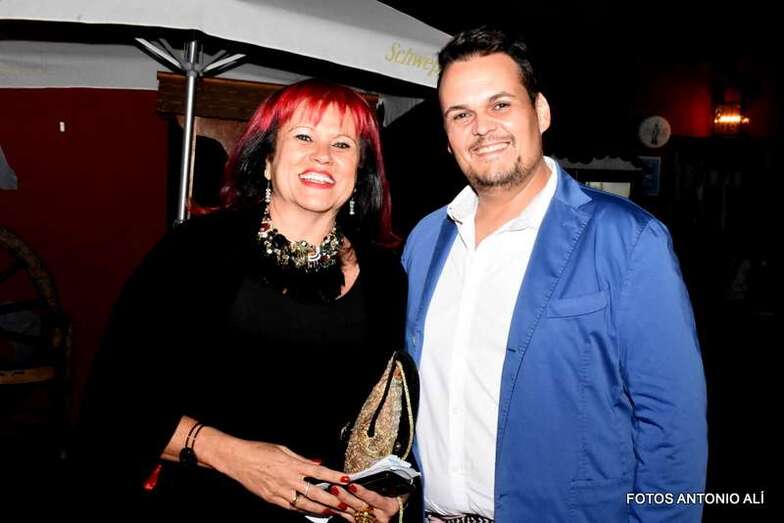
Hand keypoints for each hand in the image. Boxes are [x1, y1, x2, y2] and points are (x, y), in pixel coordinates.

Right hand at [206, 435, 348, 515]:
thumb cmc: (260, 450)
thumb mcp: (284, 449)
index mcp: (293, 465)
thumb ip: (302, 459)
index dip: (334, 476)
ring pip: (304, 504)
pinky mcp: (272, 499)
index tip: (346, 478)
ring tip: (331, 512)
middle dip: (331, 500)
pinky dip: (301, 510)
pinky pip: (290, 507)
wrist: (238, 460)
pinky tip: (310, 512)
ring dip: (319, 509)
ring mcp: (280, 491)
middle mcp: (288, 480)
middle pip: (315, 493)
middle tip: (344, 505)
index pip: (319, 472)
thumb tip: (318, 464)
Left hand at [329, 482, 406, 522]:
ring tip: (330, 494)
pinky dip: (338, 512)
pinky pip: (347, 518)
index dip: (362, 492)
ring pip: (351, 512)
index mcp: (389, 506)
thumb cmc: (397, 496)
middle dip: (346, 497)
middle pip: (360, 506)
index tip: (352, 484)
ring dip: (339, 503)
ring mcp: (370, 521)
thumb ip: (388, 482)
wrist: (396, 513)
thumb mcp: (397, 490)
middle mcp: (379, 516)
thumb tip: (379, 469)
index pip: (374, 499)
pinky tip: (330, 506)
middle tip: (335, 487)